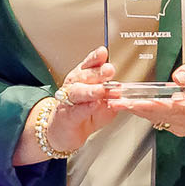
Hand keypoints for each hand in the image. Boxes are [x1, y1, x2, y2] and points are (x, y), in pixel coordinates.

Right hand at [13, 47, 118, 163]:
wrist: (62, 133)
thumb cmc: (82, 115)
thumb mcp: (100, 103)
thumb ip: (111, 97)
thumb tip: (121, 92)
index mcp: (82, 79)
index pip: (88, 65)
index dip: (95, 58)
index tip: (103, 52)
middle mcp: (73, 86)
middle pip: (84, 75)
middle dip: (97, 72)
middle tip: (109, 70)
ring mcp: (68, 101)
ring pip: (78, 92)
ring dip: (91, 90)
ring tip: (101, 89)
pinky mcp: (67, 117)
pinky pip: (76, 111)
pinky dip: (85, 108)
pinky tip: (93, 105)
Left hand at [107, 53, 184, 137]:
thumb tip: (179, 77)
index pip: (175, 108)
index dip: (153, 105)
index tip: (135, 102)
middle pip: (162, 115)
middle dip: (137, 107)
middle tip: (116, 102)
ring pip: (158, 119)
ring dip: (138, 110)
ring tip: (117, 103)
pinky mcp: (182, 126)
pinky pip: (160, 119)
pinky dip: (145, 111)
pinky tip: (130, 104)